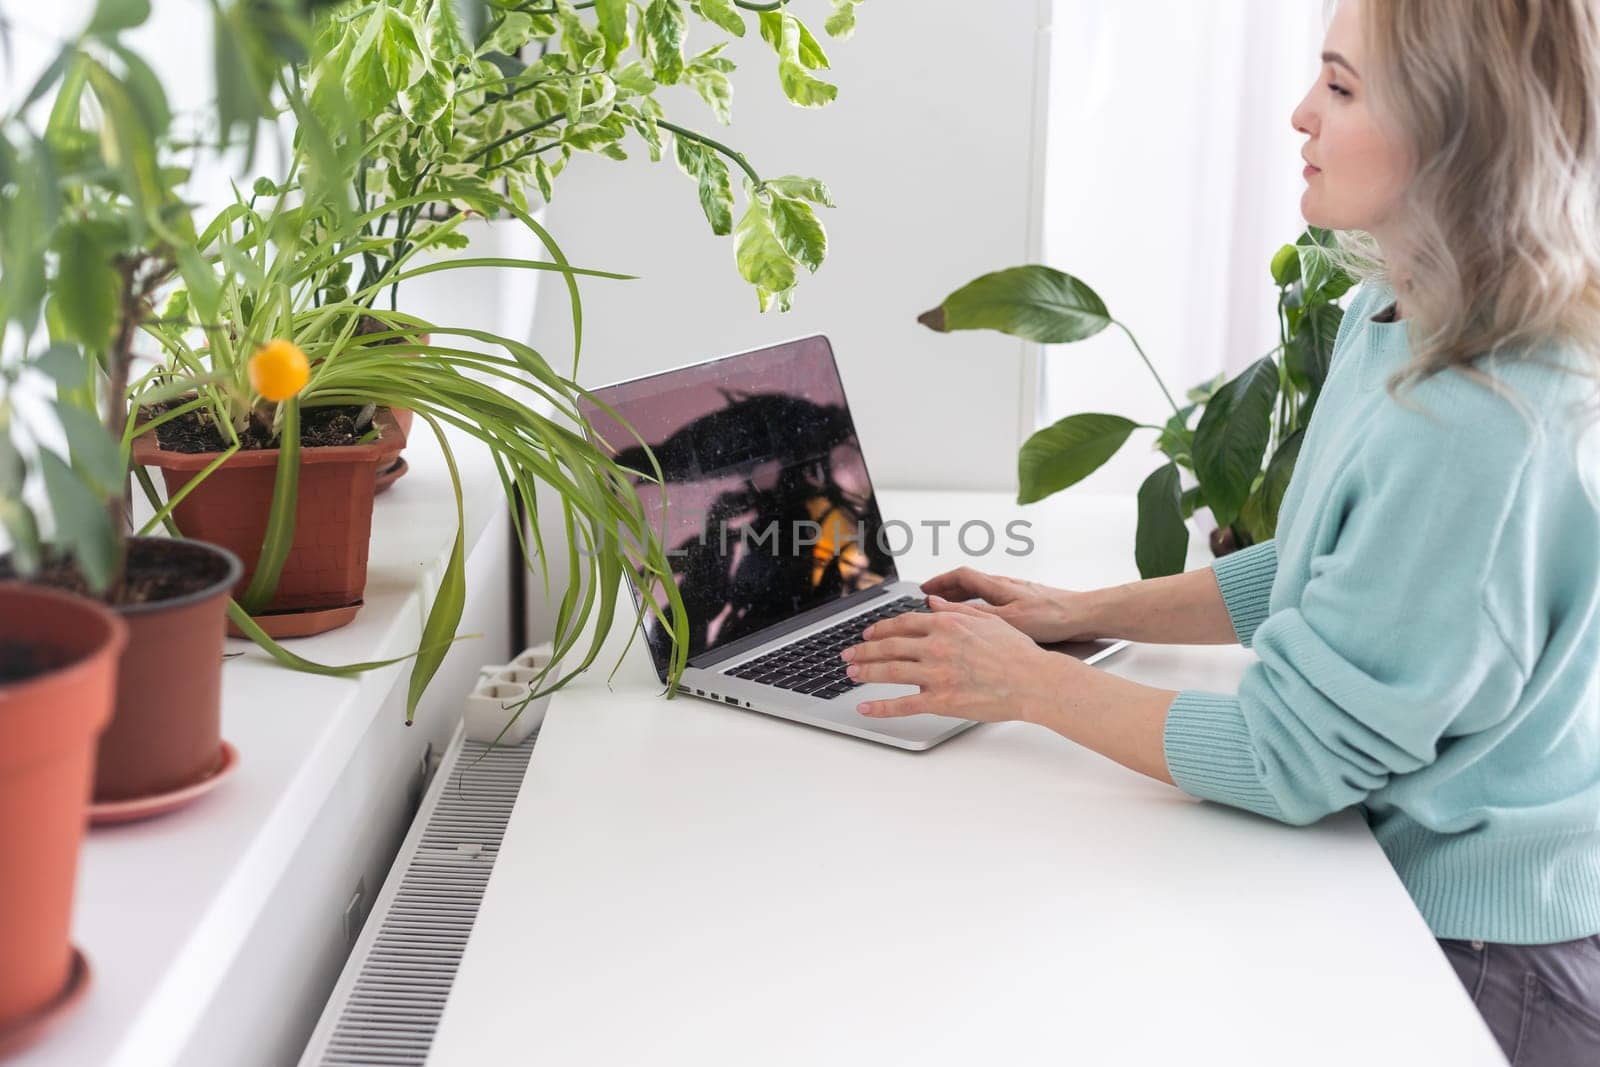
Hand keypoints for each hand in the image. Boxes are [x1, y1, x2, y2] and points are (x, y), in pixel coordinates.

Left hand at [840, 594, 1067, 721]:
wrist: (1034, 681)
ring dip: (866, 672)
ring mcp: (937, 674)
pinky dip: (880, 706)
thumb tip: (931, 600)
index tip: (868, 634)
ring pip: (890, 671)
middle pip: (889, 646)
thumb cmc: (1017, 652)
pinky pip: (903, 704)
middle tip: (848, 654)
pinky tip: (865, 707)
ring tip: (850, 674)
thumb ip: (955, 609)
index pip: (903, 624)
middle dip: (864, 650)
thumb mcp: (987, 620)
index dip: (881, 629)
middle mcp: (937, 646)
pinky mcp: (942, 701)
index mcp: (946, 624)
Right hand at [918, 566, 1102, 643]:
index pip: (959, 576)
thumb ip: (970, 612)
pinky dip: (981, 607)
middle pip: (968, 582)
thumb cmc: (1051, 617)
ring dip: (962, 598)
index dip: (938, 582)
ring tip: (950, 610)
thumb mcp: (1004, 618)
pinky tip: (983, 621)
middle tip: (930, 599)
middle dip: (946, 590)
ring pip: (982, 592)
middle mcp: (1005, 586)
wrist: (1085, 616)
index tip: (923, 590)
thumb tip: (938, 605)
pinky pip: (995, 601)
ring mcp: (1017, 594)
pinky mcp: (1028, 604)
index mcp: (997, 586)